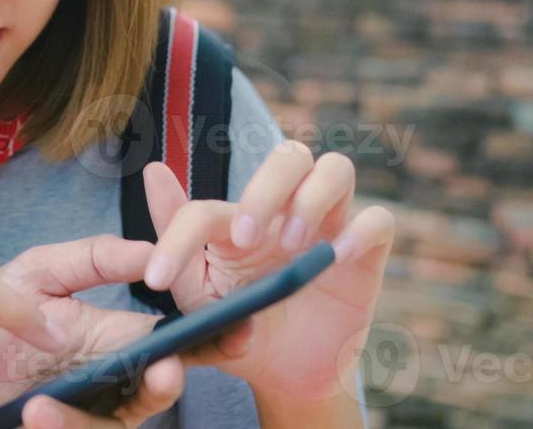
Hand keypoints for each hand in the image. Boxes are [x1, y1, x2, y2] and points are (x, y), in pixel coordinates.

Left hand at [0, 237, 252, 424]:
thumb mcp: (41, 273)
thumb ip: (96, 260)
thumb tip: (151, 253)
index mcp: (113, 345)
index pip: (171, 348)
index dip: (208, 344)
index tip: (236, 332)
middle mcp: (105, 389)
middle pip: (147, 399)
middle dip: (159, 389)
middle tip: (164, 373)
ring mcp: (78, 415)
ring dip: (78, 424)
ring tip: (39, 408)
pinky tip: (23, 415)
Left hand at [140, 146, 395, 404]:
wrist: (285, 376)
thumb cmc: (238, 327)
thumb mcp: (197, 293)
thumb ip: (175, 236)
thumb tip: (153, 171)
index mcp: (236, 222)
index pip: (207, 208)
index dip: (177, 237)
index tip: (157, 280)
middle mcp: (285, 211)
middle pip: (289, 155)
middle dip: (266, 188)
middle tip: (246, 240)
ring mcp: (328, 227)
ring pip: (337, 169)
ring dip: (312, 199)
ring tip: (292, 246)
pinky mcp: (365, 255)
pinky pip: (379, 220)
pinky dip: (360, 231)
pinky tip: (336, 258)